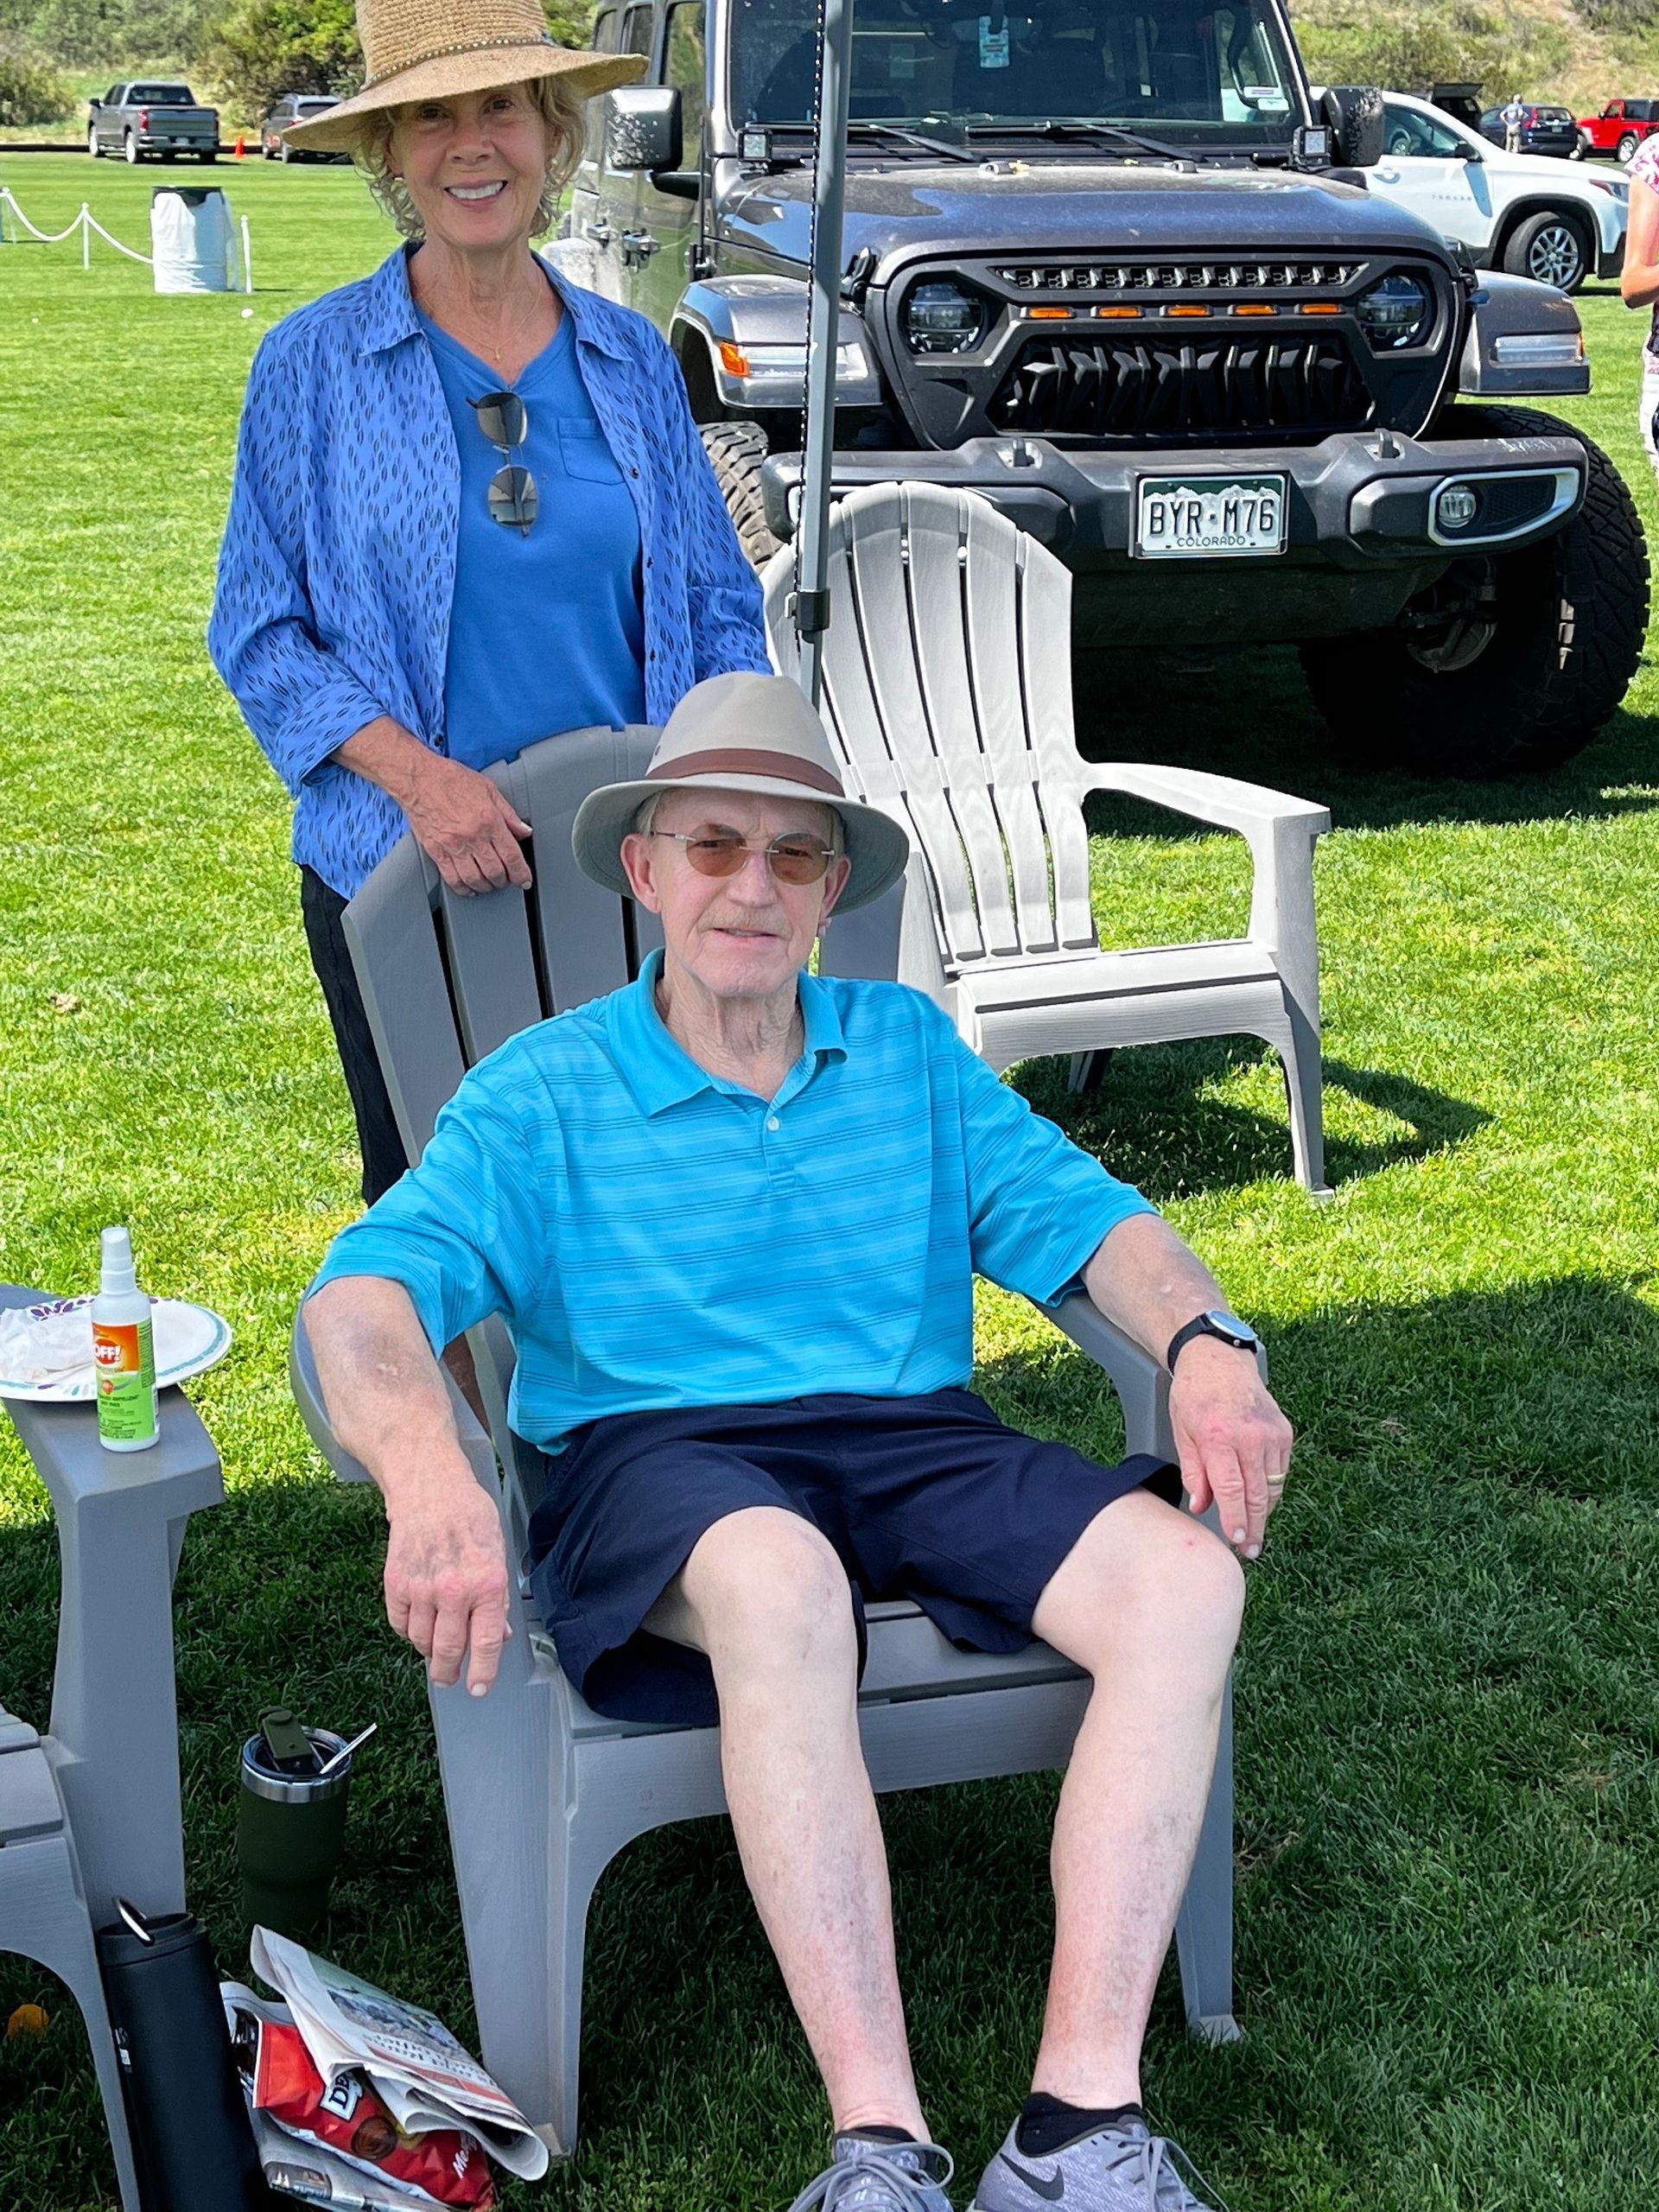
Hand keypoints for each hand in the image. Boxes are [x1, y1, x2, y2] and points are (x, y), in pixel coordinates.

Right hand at [382, 1470, 511, 1694]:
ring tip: (436, 1644)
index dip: (482, 1673)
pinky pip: (400, 1624)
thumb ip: (497, 1599)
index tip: (478, 1689)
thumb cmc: (469, 1516)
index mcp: (488, 1583)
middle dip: (449, 1672)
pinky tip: (419, 1621)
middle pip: (448, 1651)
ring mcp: (422, 1588)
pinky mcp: (396, 1583)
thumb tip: (498, 1635)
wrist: (429, 1489)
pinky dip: (408, 1630)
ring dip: (429, 1650)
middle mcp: (455, 1590)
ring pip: (422, 1642)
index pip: (485, 1643)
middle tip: (450, 1677)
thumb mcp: (498, 1553)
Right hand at [401, 753, 532, 896]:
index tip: (524, 880)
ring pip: (475, 879)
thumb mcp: (488, 789)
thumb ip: (508, 814)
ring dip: (486, 887)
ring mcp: (453, 846)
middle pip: (495, 872)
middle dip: (504, 881)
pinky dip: (463, 888)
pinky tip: (469, 888)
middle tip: (506, 880)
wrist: (417, 778)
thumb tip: (524, 831)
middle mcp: (472, 836)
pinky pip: (452, 878)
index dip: (521, 874)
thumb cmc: (450, 779)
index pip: (512, 856)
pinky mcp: (436, 851)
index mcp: (489, 820)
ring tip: (489, 884)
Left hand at [1168, 1336, 1292, 1560]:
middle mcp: (1250, 1436)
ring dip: (1265, 1512)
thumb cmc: (1194, 1396)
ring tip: (1255, 1531)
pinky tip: (1261, 1500)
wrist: (1218, 1359)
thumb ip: (1194, 1472)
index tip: (1238, 1542)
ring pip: (1273, 1486)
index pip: (1231, 1490)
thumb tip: (1202, 1506)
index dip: (1235, 1520)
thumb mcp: (1182, 1433)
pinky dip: (1272, 1488)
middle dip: (1255, 1527)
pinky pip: (1281, 1471)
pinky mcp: (1284, 1431)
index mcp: (1219, 1437)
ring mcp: (1271, 1433)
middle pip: (1257, 1494)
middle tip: (1252, 1551)